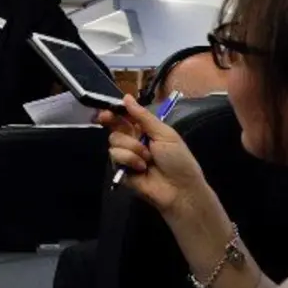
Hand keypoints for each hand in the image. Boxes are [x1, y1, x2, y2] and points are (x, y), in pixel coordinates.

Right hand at [98, 95, 209, 215]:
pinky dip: (129, 160)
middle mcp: (133, 141)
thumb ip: (143, 116)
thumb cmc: (178, 160)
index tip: (107, 107)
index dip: (115, 111)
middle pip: (114, 126)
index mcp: (145, 130)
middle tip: (107, 119)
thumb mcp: (165, 134)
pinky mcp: (121, 169)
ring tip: (147, 159)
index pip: (126, 116)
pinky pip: (115, 156)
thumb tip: (126, 97)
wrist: (180, 190)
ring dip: (132, 147)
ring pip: (114, 141)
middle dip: (113, 123)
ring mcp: (126, 155)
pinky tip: (141, 168)